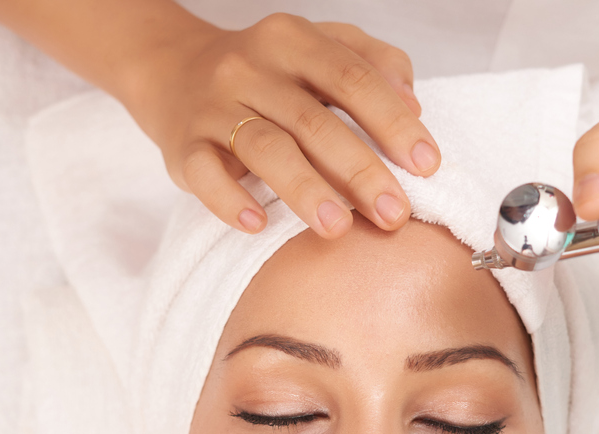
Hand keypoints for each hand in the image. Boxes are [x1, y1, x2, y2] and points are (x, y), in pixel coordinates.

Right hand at [124, 13, 440, 237]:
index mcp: (292, 41)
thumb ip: (371, 63)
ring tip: (338, 228)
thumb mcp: (316, 49)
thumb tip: (414, 104)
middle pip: (313, 121)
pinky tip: (257, 223)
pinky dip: (229, 200)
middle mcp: (251, 69)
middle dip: (360, 170)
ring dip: (304, 189)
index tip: (426, 165)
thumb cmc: (264, 72)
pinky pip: (204, 174)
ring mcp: (213, 107)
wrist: (172, 71)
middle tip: (394, 214)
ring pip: (264, 148)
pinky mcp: (183, 146)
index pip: (351, 78)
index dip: (392, 122)